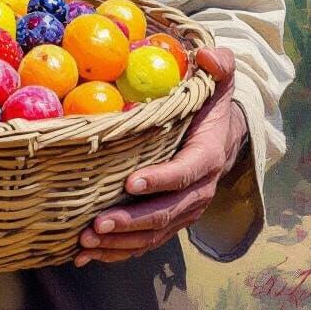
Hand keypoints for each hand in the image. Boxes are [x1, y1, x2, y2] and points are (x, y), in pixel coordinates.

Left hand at [75, 46, 247, 265]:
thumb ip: (218, 64)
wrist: (224, 132)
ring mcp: (184, 209)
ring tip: (87, 243)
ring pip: (154, 234)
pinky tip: (89, 255)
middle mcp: (199, 190)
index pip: (187, 172)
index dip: (162, 179)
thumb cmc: (211, 101)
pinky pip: (146, 241)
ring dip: (121, 242)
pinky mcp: (169, 218)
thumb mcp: (220, 78)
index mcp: (208, 156)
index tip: (131, 182)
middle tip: (97, 223)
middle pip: (167, 213)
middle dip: (132, 221)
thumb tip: (207, 56)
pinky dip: (119, 250)